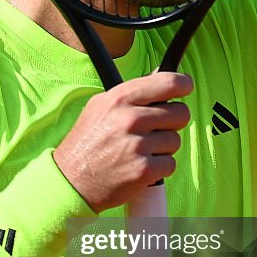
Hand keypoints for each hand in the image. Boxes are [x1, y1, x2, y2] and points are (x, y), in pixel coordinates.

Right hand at [53, 72, 192, 211]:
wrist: (71, 181)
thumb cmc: (87, 142)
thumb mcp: (101, 106)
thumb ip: (133, 92)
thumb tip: (162, 75)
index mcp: (120, 99)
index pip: (167, 82)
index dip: (183, 84)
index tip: (185, 87)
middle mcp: (130, 119)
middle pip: (180, 113)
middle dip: (172, 122)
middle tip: (155, 129)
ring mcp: (138, 145)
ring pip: (175, 140)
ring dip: (163, 147)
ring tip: (140, 150)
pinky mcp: (144, 170)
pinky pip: (170, 164)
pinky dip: (159, 167)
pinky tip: (140, 165)